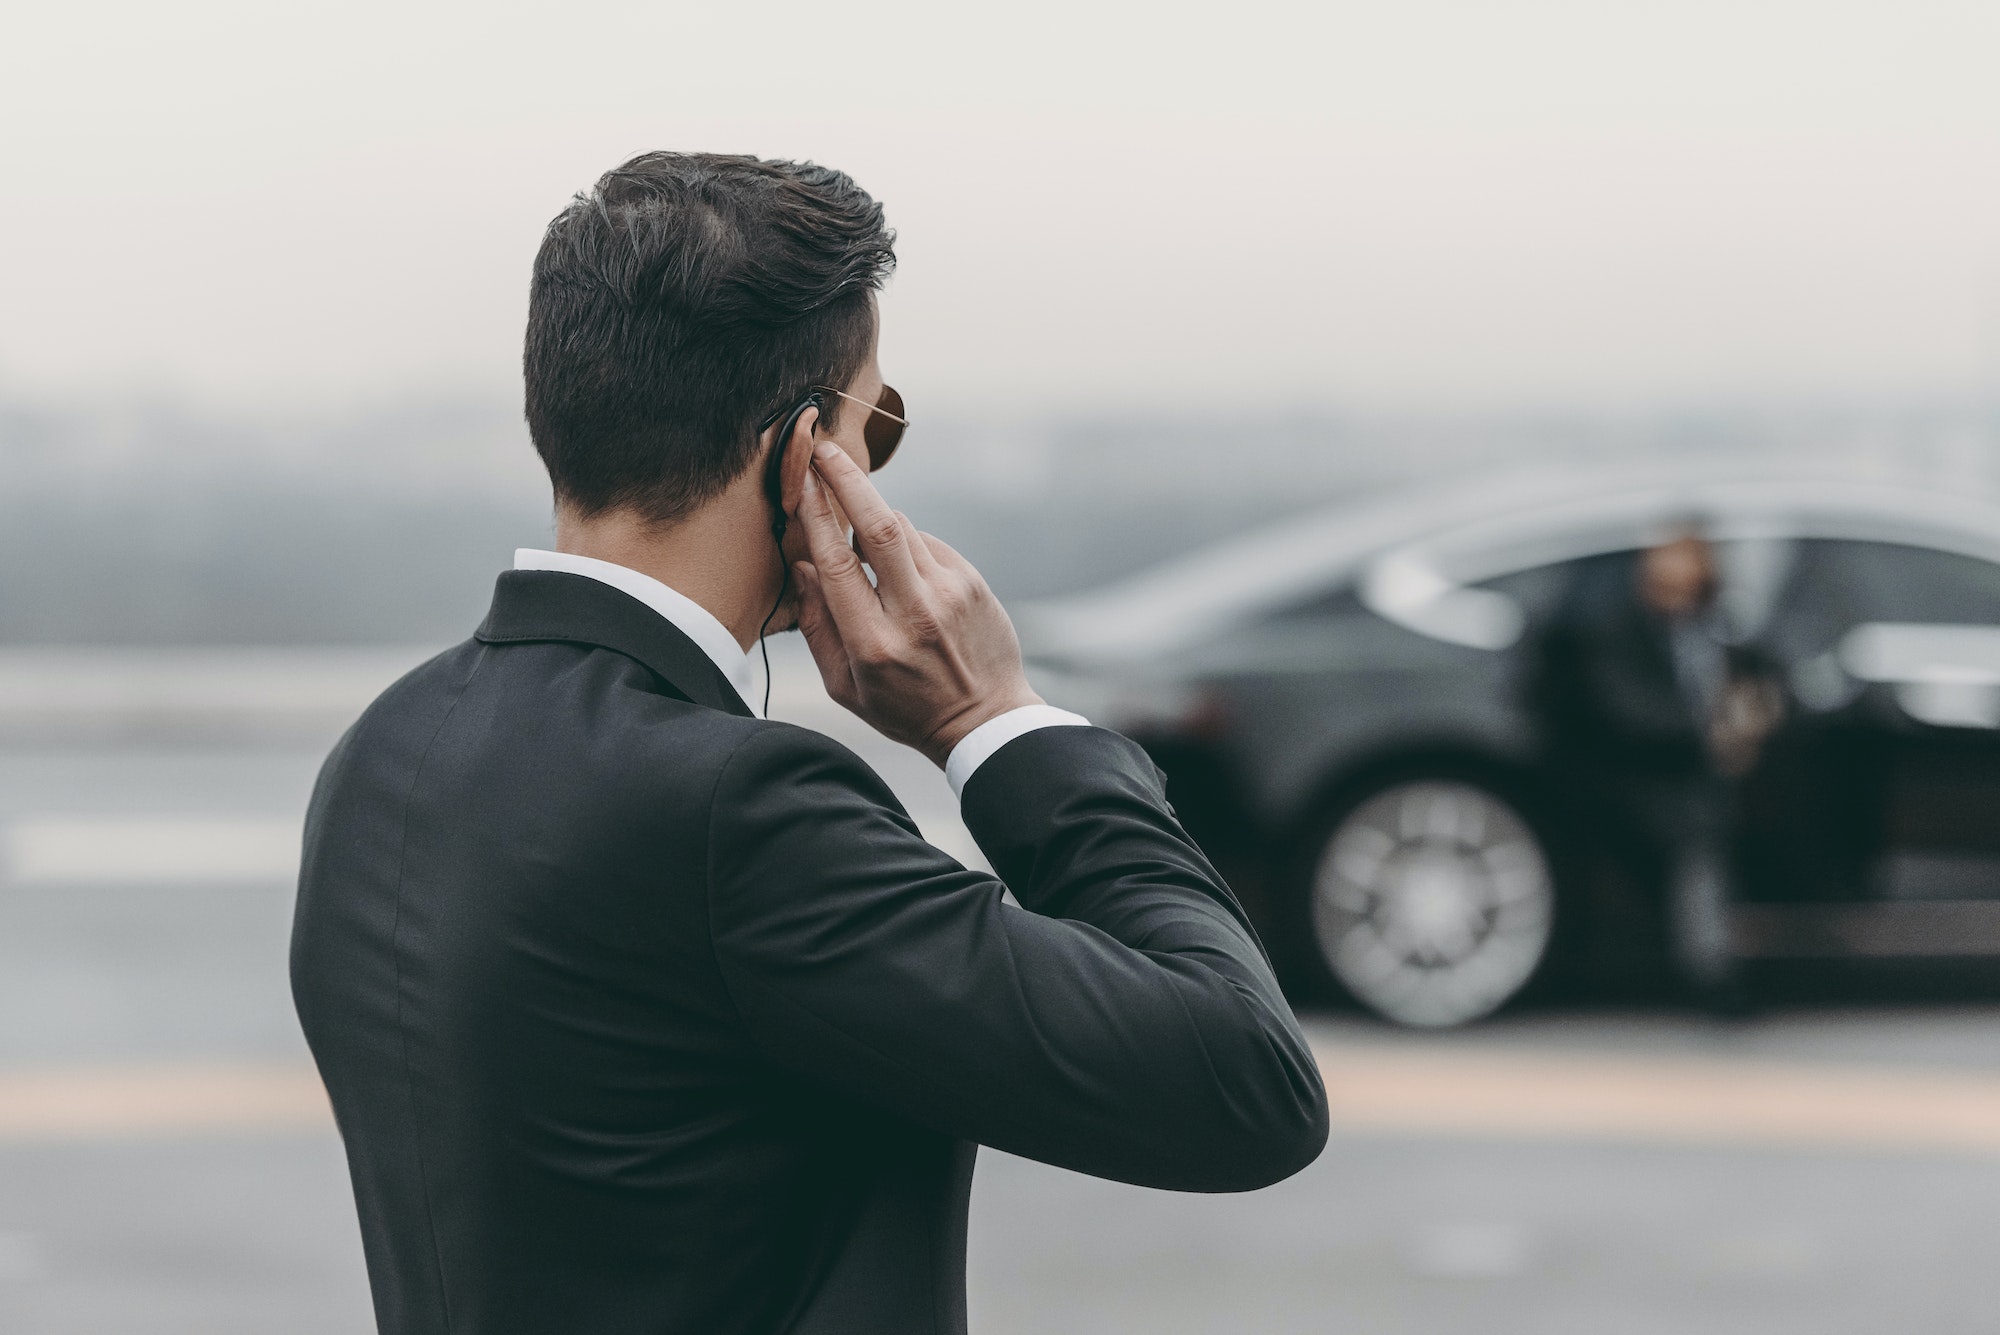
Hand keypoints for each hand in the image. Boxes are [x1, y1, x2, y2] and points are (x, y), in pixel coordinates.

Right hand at [790, 438, 1041, 765]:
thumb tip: (802, 567)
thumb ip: (817, 627)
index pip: (838, 564)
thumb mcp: (845, 687)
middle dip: (847, 479)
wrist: (985, 720)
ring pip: (902, 528)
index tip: (800, 480)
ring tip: (861, 535)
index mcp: (874, 644)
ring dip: (874, 518)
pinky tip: (903, 574)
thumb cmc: (905, 708)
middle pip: (877, 526)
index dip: (816, 515)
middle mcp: (915, 613)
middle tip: (825, 448)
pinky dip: (905, 545)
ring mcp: (950, 593)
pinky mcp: (972, 583)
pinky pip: (927, 544)